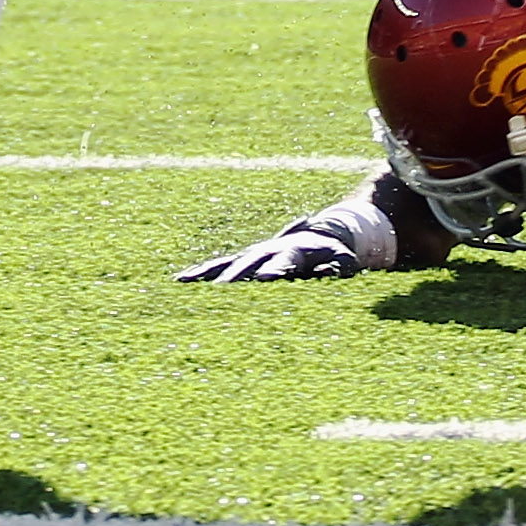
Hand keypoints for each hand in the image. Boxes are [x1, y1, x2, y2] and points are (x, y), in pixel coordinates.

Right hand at [176, 222, 371, 283]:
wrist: (323, 233)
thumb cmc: (336, 255)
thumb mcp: (344, 262)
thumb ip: (337, 268)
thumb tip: (326, 271)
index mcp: (295, 251)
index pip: (283, 262)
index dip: (274, 271)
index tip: (263, 280)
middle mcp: (268, 250)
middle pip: (248, 265)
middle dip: (233, 278)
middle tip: (217, 292)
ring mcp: (253, 254)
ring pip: (227, 264)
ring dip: (208, 275)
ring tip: (185, 284)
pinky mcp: (242, 259)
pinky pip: (218, 266)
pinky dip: (201, 273)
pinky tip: (180, 282)